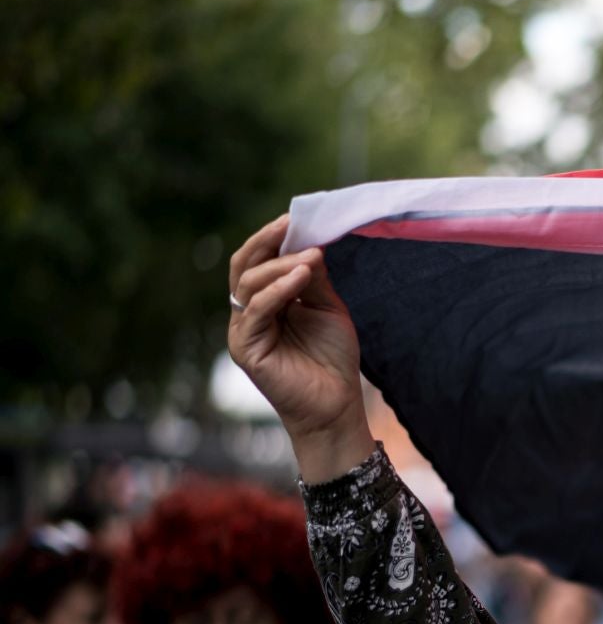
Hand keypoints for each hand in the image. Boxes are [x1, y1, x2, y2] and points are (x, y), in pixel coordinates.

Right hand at [226, 214, 373, 479]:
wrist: (337, 404)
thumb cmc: (333, 359)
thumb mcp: (327, 309)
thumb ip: (314, 279)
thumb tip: (309, 243)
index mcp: (267, 301)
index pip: (259, 261)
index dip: (273, 239)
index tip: (294, 219)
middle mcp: (249, 313)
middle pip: (245, 266)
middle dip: (266, 242)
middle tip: (289, 225)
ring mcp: (244, 330)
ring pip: (249, 284)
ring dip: (280, 266)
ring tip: (310, 257)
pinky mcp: (246, 348)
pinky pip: (256, 310)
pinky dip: (278, 290)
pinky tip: (301, 277)